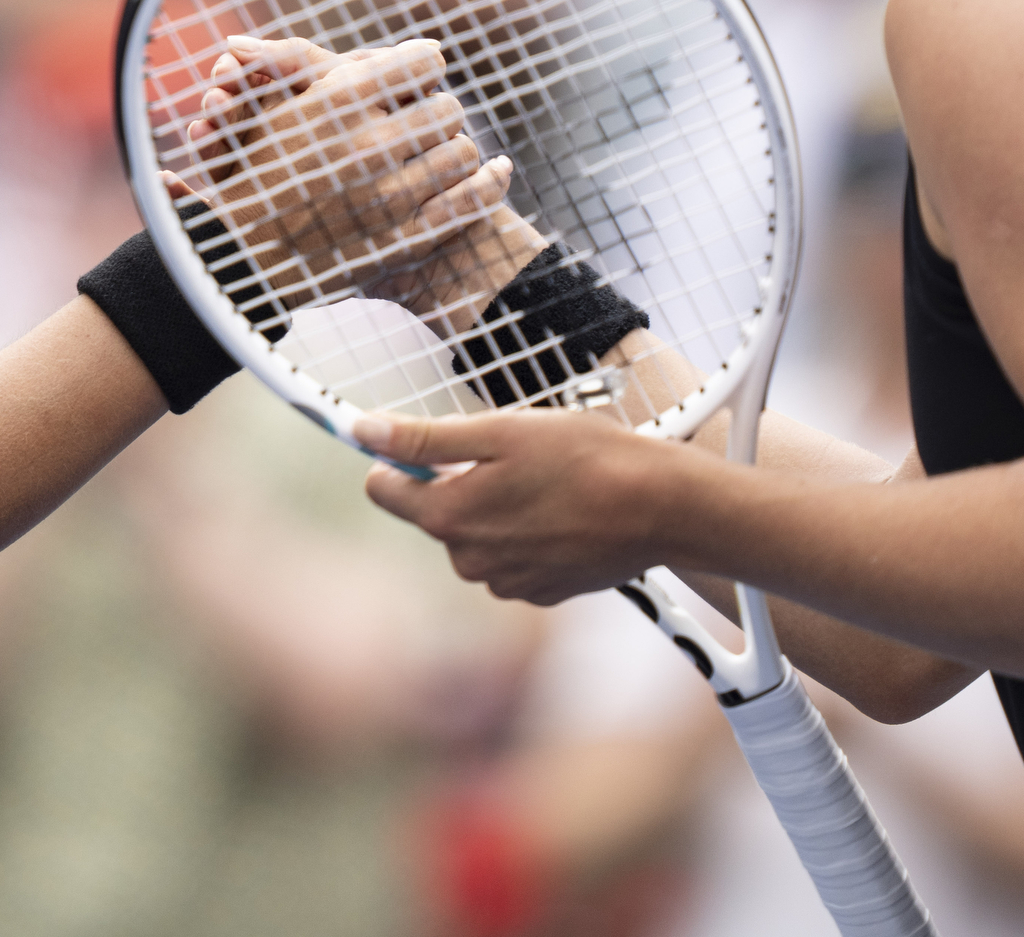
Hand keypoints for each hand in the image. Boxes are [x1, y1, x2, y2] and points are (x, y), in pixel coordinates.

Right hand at [179, 35, 516, 311]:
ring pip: (462, 151)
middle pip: (447, 107)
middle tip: (424, 121)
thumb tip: (384, 38)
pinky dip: (491, 181)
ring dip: (455, 148)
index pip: (423, 62)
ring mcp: (389, 196)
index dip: (423, 65)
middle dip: (437, 110)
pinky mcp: (404, 240)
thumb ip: (316, 62)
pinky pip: (470, 200)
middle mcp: (368, 143)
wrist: (240, 258)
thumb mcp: (273, 104)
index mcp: (338, 101)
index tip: (418, 73)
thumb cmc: (254, 170)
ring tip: (440, 152)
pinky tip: (497, 171)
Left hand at [353, 406, 683, 605]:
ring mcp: (506, 583)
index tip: (436, 439)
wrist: (662, 508)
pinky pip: (513, 556)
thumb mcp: (498, 432)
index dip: (404, 456)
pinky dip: (529, 533)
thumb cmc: (585, 458)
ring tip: (548, 483)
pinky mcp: (542, 593)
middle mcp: (469, 561)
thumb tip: (361, 431)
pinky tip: (565, 513)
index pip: (383, 487)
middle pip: (435, 510)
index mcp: (448, 518)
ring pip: (477, 533)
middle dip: (460, 481)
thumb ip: (423, 437)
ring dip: (498, 506)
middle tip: (514, 456)